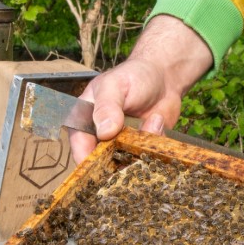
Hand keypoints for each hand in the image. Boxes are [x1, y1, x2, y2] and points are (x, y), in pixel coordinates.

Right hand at [69, 15, 213, 161]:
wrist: (163, 77)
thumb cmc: (132, 76)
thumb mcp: (115, 85)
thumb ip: (107, 106)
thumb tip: (104, 132)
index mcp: (85, 120)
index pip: (80, 145)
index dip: (87, 159)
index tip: (100, 167)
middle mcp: (101, 137)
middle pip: (102, 162)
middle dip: (118, 160)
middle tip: (134, 146)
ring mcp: (122, 146)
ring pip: (126, 164)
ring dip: (140, 150)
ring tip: (153, 120)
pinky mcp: (141, 150)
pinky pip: (146, 159)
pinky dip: (154, 145)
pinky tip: (158, 120)